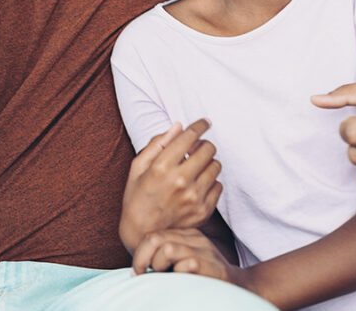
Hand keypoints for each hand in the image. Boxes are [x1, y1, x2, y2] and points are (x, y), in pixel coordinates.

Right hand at [119, 120, 221, 251]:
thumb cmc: (137, 197)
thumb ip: (157, 144)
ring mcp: (194, 197)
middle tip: (196, 149)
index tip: (205, 122)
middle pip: (208, 149)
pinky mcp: (203, 211)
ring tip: (196, 168)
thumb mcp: (138, 167)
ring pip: (216, 166)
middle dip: (204, 144)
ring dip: (208, 163)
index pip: (189, 136)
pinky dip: (210, 182)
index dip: (200, 125)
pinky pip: (218, 186)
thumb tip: (178, 126)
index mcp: (162, 167)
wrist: (142, 234)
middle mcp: (180, 180)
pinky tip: (198, 185)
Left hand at [131, 228, 250, 290]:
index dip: (139, 253)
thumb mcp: (183, 262)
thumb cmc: (205, 277)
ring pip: (167, 249)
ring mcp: (204, 251)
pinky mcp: (212, 266)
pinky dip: (177, 275)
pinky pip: (186, 264)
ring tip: (164, 276)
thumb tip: (136, 269)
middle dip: (142, 259)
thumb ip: (164, 258)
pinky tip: (181, 281)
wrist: (240, 286)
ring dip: (158, 266)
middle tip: (143, 275)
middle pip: (155, 239)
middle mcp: (195, 238)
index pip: (153, 235)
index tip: (137, 272)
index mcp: (186, 235)